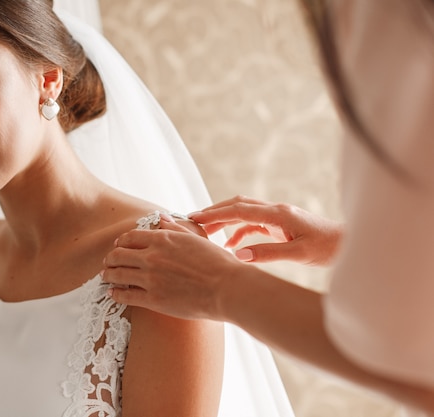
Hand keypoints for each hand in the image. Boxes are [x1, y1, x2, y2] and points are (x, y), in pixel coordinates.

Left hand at [103, 217, 243, 319]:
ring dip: (108, 275)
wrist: (227, 288)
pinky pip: (125, 296)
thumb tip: (161, 218)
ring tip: (106, 276)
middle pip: (118, 255)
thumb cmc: (217, 262)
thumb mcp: (195, 238)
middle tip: (108, 262)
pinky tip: (113, 293)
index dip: (120, 242)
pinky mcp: (153, 300)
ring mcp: (150, 279)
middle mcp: (152, 257)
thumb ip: (174, 228)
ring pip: (117, 274)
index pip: (130, 237)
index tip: (118, 246)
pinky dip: (115, 293)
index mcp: (163, 239)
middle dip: (110, 258)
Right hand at [191, 195, 343, 265]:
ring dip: (224, 220)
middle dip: (214, 212)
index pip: (239, 210)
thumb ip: (267, 253)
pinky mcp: (280, 224)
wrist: (348, 244)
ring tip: (205, 232)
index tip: (194, 218)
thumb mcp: (299, 254)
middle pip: (237, 205)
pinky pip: (253, 223)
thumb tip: (237, 254)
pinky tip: (231, 244)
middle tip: (191, 221)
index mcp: (278, 214)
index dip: (215, 214)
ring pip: (243, 213)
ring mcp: (277, 216)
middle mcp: (275, 210)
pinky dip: (238, 231)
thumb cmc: (327, 248)